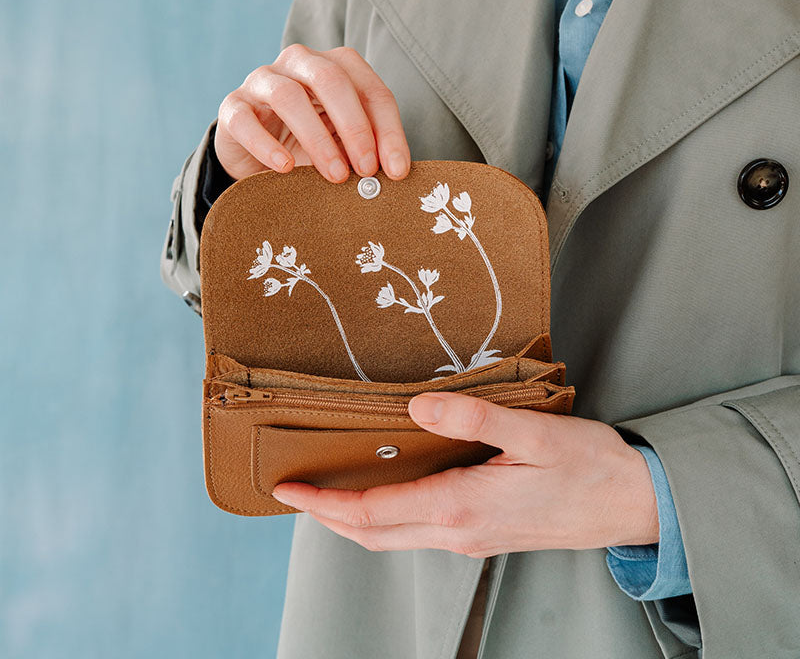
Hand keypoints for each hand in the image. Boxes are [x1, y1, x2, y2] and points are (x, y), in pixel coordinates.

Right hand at [215, 44, 410, 182]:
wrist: (256, 156)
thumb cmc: (309, 146)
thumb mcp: (343, 145)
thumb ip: (365, 151)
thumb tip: (393, 173)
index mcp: (335, 66)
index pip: (371, 90)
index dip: (388, 130)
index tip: (396, 170)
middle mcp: (299, 63)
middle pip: (331, 79)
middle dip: (355, 127)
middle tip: (366, 169)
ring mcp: (262, 81)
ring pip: (288, 96)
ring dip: (317, 138)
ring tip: (335, 175)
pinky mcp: (233, 106)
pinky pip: (245, 120)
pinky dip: (267, 146)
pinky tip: (286, 168)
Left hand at [271, 392, 659, 556]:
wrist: (634, 504)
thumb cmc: (589, 467)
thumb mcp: (533, 432)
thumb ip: (473, 419)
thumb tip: (419, 407)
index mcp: (462, 507)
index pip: (373, 513)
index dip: (324, 503)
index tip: (287, 487)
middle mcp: (459, 532)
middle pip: (374, 534)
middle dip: (327, 516)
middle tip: (294, 491)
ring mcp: (472, 539)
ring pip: (394, 538)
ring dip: (354, 519)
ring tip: (328, 491)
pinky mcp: (485, 534)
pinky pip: (418, 533)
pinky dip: (387, 517)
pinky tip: (387, 492)